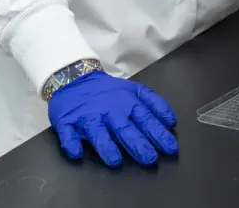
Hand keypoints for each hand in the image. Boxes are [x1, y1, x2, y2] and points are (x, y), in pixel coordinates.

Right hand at [48, 70, 178, 167]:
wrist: (75, 77)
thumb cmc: (109, 91)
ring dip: (105, 145)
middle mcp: (109, 109)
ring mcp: (88, 116)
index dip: (158, 132)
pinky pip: (68, 133)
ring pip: (97, 131)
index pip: (145, 117)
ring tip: (115, 161)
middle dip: (137, 143)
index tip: (171, 147)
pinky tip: (76, 153)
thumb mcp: (133, 90)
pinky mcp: (67, 122)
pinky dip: (71, 142)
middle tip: (150, 159)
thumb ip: (153, 104)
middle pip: (124, 127)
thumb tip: (171, 121)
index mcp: (127, 101)